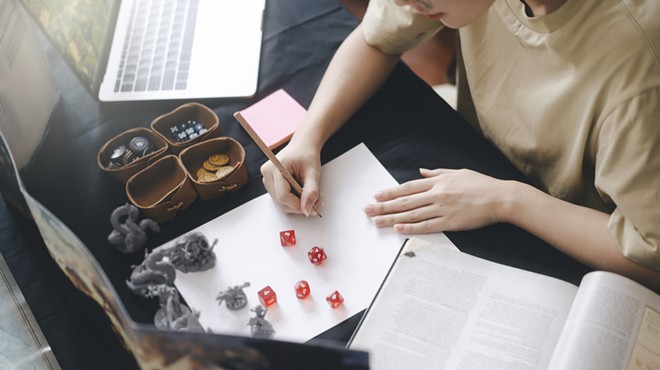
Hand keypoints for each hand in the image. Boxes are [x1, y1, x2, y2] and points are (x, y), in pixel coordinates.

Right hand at [260, 141, 321, 215]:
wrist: (302, 146)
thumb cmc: (306, 155)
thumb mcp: (313, 172)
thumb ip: (311, 191)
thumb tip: (307, 209)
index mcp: (276, 167)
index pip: (283, 195)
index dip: (298, 205)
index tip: (312, 208)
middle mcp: (267, 174)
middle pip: (281, 201)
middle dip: (299, 205)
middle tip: (314, 201)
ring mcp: (266, 179)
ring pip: (281, 203)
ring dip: (296, 203)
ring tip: (307, 193)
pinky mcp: (270, 184)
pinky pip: (280, 199)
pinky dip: (292, 200)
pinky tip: (300, 192)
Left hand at [363, 168, 508, 232]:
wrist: (500, 198)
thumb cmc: (482, 184)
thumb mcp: (458, 172)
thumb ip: (438, 173)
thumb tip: (422, 171)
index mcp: (438, 182)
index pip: (408, 187)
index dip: (391, 192)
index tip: (377, 195)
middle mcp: (437, 194)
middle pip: (404, 201)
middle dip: (383, 206)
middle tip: (367, 210)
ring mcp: (442, 209)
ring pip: (411, 214)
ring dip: (392, 218)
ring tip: (377, 221)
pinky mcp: (450, 223)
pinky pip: (427, 226)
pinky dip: (411, 228)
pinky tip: (398, 229)